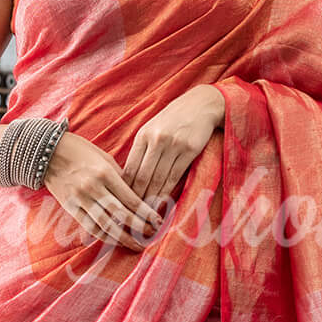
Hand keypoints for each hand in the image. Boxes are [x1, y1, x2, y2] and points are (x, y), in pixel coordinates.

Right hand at [41, 130, 164, 250]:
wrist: (47, 151)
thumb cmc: (80, 151)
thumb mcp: (104, 158)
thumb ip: (120, 177)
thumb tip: (136, 196)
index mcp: (105, 173)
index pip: (130, 199)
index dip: (146, 213)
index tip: (158, 222)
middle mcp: (93, 188)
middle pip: (121, 215)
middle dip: (139, 228)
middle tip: (152, 236)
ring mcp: (80, 199)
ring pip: (105, 225)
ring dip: (123, 238)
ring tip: (136, 245)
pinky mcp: (69, 207)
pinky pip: (89, 226)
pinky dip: (104, 236)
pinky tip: (115, 241)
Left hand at [122, 85, 224, 206]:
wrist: (200, 105)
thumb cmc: (172, 120)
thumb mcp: (152, 129)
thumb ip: (141, 150)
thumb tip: (128, 178)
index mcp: (143, 135)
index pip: (130, 168)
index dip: (124, 189)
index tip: (121, 203)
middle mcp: (156, 140)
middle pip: (143, 176)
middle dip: (137, 198)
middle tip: (132, 215)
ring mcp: (173, 145)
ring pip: (159, 179)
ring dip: (152, 199)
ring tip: (146, 214)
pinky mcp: (189, 150)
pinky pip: (175, 176)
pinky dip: (167, 191)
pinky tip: (163, 202)